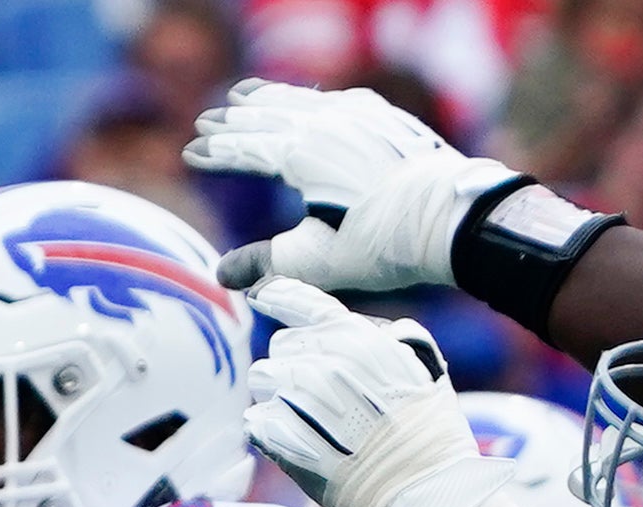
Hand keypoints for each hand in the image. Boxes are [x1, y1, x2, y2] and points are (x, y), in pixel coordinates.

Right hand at [188, 81, 515, 294]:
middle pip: (267, 117)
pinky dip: (310, 98)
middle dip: (233, 120)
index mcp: (301, 155)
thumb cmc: (380, 243)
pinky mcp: (386, 119)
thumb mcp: (314, 261)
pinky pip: (336, 99)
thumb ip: (263, 263)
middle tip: (205, 121)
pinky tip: (308, 101)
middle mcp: (327, 125)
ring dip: (268, 99)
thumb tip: (220, 276)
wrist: (452, 218)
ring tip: (243, 95)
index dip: (216, 152)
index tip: (190, 153)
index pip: (246, 148)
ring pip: (302, 101)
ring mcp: (360, 117)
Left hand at [241, 280, 510, 506]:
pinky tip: (299, 444)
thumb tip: (347, 328)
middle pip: (279, 346)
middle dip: (291, 366)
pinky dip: (270, 433)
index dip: (280, 296)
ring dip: (277, 398)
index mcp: (358, 338)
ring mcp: (300, 399)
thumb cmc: (427, 430)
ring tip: (309, 422)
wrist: (422, 487)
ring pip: (261, 381)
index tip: (262, 296)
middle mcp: (325, 361)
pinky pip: (256, 421)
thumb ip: (378, 339)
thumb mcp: (419, 365)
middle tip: (317, 397)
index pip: (305, 302)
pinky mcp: (282, 436)